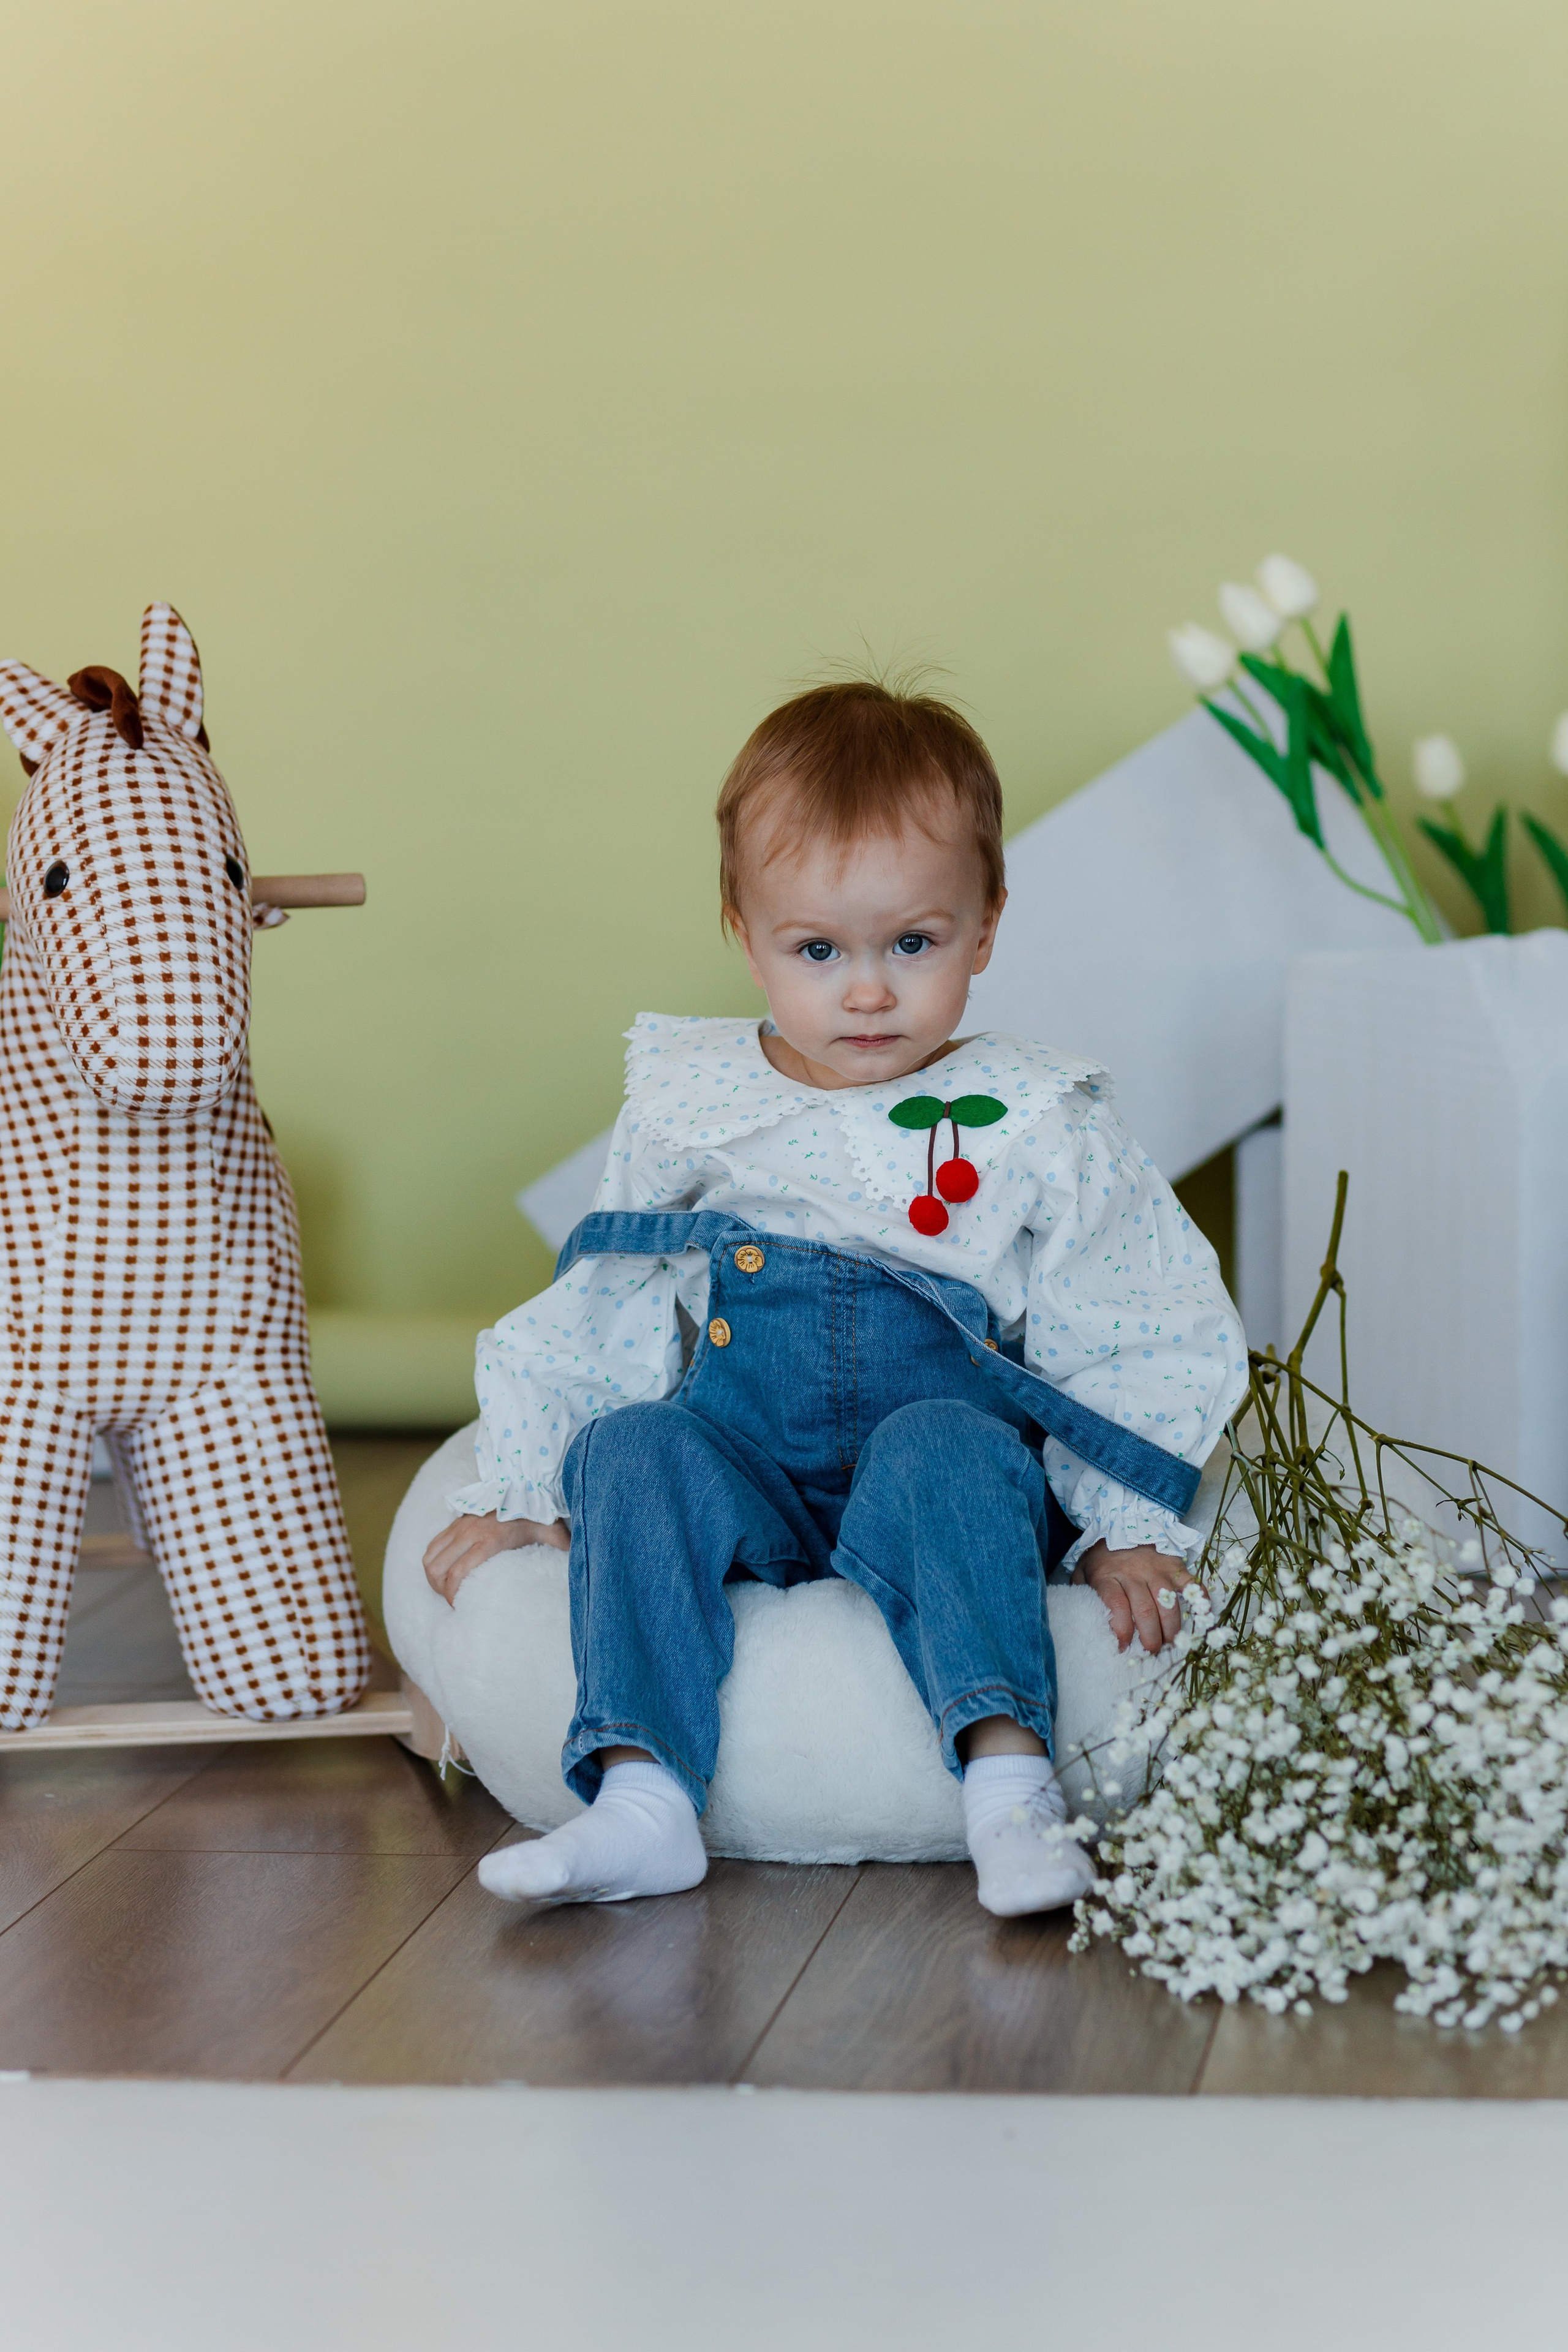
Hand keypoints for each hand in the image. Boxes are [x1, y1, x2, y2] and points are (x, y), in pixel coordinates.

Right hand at [422, 1511, 568, 1606]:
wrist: (523, 1480)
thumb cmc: (537, 1511)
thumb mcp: (552, 1530)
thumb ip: (563, 1548)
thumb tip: (581, 1566)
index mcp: (490, 1539)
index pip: (459, 1572)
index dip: (452, 1594)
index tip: (458, 1606)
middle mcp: (470, 1532)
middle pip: (438, 1568)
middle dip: (440, 1590)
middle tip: (451, 1601)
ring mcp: (459, 1526)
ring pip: (429, 1557)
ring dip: (432, 1577)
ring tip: (443, 1589)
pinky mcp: (455, 1521)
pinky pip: (432, 1544)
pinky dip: (432, 1561)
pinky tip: (442, 1571)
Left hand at [1073, 1540, 1192, 1653]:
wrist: (1123, 1521)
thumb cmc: (1102, 1555)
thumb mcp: (1083, 1570)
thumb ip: (1081, 1593)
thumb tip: (1081, 1619)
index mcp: (1108, 1576)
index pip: (1116, 1606)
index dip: (1121, 1630)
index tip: (1123, 1647)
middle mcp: (1133, 1573)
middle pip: (1145, 1610)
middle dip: (1150, 1637)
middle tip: (1151, 1651)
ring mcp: (1156, 1569)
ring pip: (1168, 1603)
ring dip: (1171, 1628)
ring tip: (1170, 1643)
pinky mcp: (1174, 1565)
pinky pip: (1191, 1584)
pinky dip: (1200, 1601)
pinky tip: (1203, 1617)